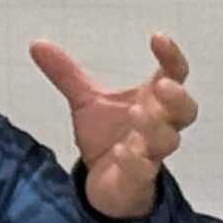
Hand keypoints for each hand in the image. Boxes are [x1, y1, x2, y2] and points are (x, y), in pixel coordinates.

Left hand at [28, 32, 199, 219]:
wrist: (107, 185)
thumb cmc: (110, 138)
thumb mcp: (86, 102)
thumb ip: (67, 75)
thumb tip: (37, 44)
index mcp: (152, 100)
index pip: (174, 74)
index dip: (171, 56)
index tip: (157, 38)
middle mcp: (159, 125)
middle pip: (185, 110)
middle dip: (177, 98)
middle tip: (162, 86)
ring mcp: (151, 153)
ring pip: (168, 140)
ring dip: (156, 127)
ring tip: (136, 114)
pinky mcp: (139, 179)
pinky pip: (144, 170)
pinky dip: (135, 161)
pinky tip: (121, 152)